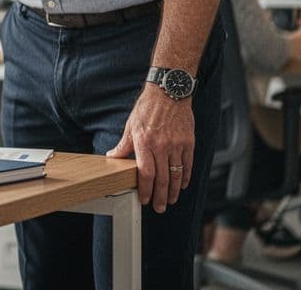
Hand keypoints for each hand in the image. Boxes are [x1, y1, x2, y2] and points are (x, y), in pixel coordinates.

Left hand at [106, 85, 195, 212]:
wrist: (169, 93)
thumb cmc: (147, 108)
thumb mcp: (130, 126)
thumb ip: (124, 145)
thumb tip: (112, 158)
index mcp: (144, 142)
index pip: (145, 173)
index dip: (145, 190)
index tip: (144, 200)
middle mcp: (161, 146)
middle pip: (162, 178)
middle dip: (160, 196)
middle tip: (159, 208)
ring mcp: (177, 145)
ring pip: (176, 174)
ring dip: (174, 191)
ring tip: (171, 200)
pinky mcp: (188, 142)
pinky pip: (188, 164)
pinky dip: (185, 177)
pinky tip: (182, 185)